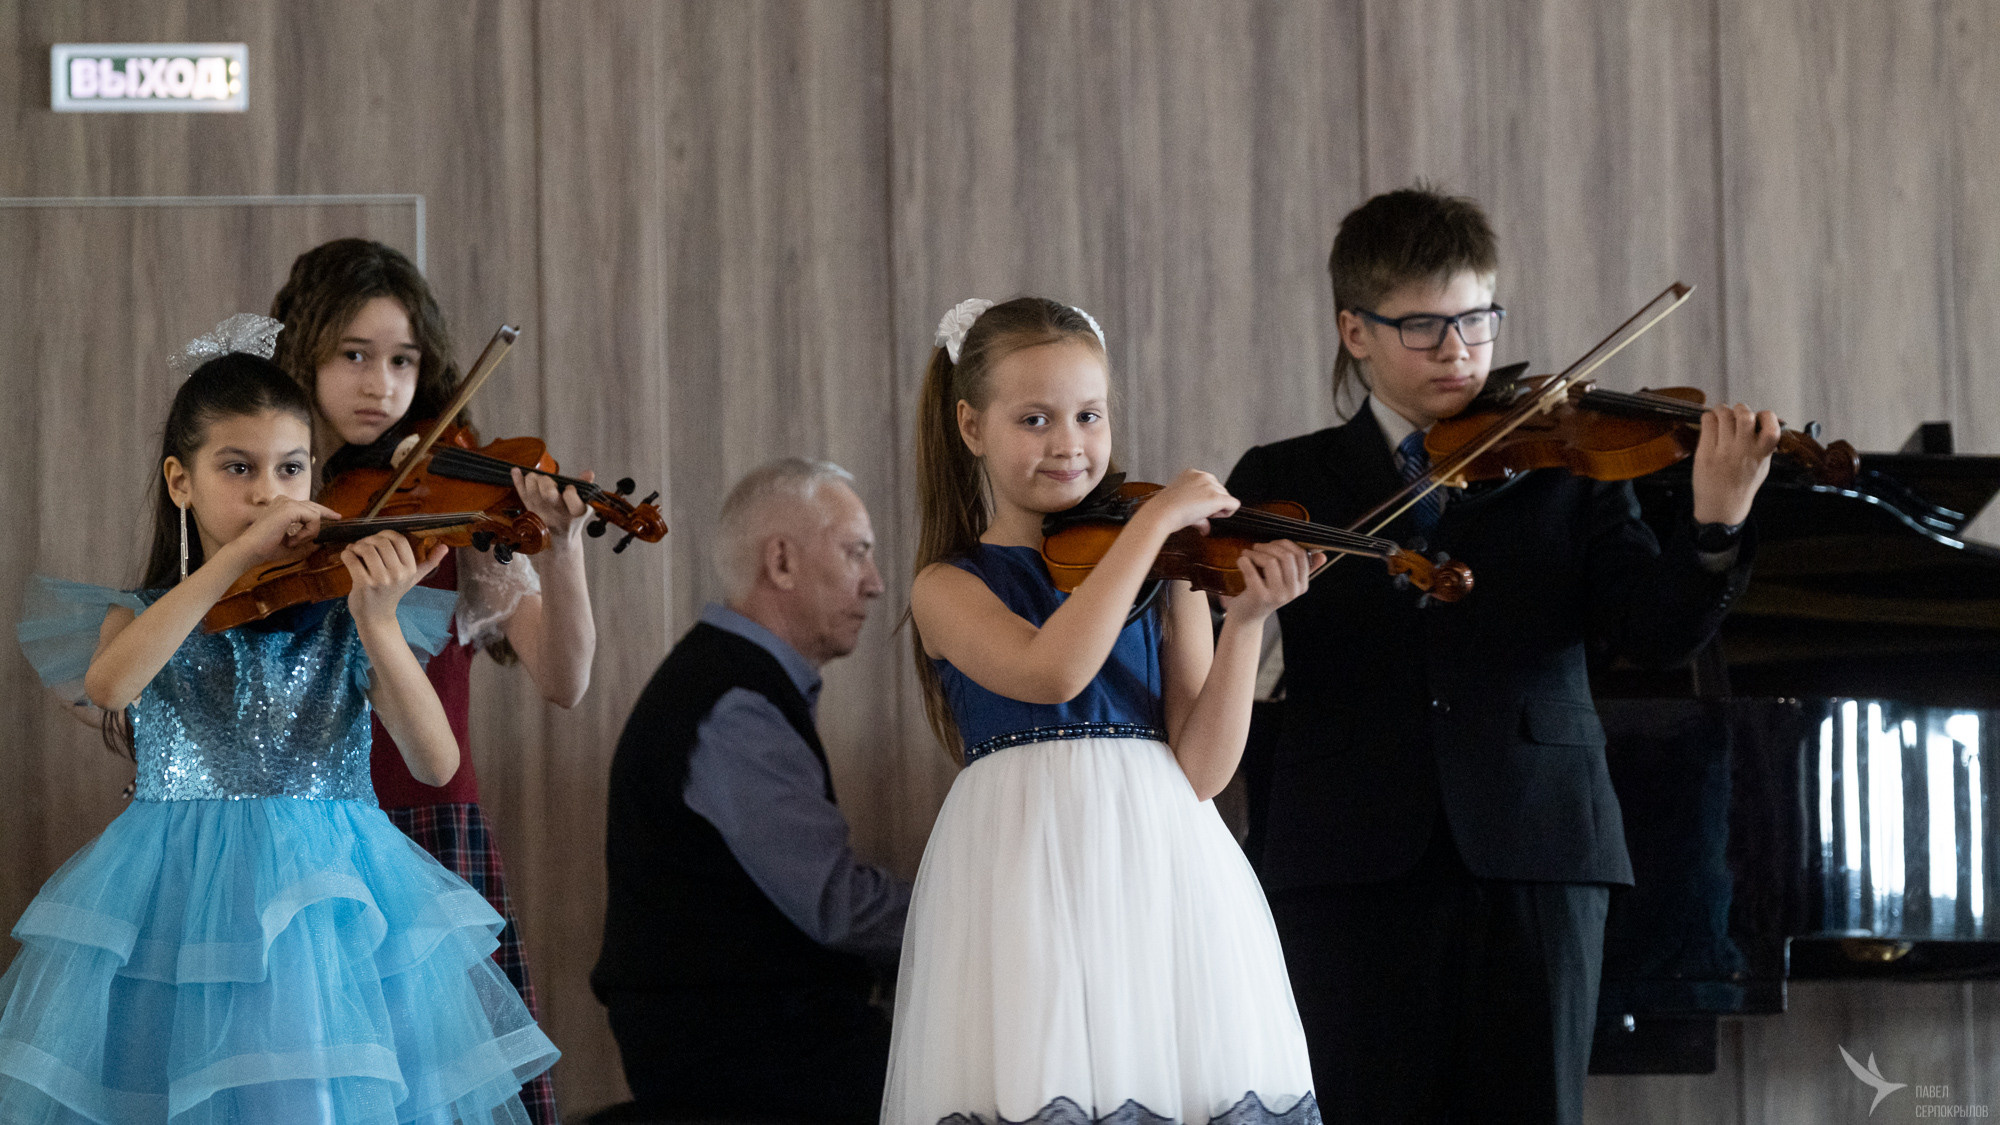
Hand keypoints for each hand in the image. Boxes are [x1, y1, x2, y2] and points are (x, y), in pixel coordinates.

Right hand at [222, 497, 342, 569]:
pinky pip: (313, 519)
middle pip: (314, 507)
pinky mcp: (289, 508)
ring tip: (292, 542)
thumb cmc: (266, 549)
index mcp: (282, 505)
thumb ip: (305, 542)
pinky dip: (307, 533)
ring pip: (315, 515)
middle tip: (335, 520)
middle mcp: (284, 500)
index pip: (309, 506)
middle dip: (324, 518)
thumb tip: (320, 544)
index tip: (337, 516)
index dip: (324, 511)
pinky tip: (291, 540)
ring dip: (308, 533)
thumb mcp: (291, 545)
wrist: (249, 550)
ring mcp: (287, 502)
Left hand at [342, 531, 447, 624]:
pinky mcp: (364, 584)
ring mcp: (381, 580)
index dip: (384, 535)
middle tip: (362, 546)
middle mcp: (398, 574)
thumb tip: (445, 547)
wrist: (376, 617)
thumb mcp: (412, 578)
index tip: (376, 541)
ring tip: (354, 551)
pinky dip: (346, 554)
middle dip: (368, 540)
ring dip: (356, 546)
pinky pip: (351, 558)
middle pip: (381, 542)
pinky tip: (347, 557)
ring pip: (365, 548)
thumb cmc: (392, 593)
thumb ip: (429, 562)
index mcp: (410, 569)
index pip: (398, 539)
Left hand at [512, 466, 592, 543]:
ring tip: (538, 479)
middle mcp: (557, 513)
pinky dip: (517, 481)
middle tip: (549, 482)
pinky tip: (515, 471)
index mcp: (575, 513)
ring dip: (534, 479)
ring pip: (533, 491)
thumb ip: (584, 487)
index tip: (570, 489)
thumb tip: (589, 473)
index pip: (572, 498)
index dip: (570, 490)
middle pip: (549, 493)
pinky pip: (521, 494)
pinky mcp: (529, 510)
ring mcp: (541, 513)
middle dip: (547, 482)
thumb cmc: (571, 518)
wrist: (558, 540)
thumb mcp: (583, 506)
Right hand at [1137, 469, 1238, 537]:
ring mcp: (1210, 486)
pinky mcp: (1216, 498)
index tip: (1194, 506)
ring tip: (1199, 514)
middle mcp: (1203, 476)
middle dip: (1212, 504)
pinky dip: (1227, 513)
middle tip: (1196, 512)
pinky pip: (1234, 505)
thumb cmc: (1165, 509)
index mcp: (1192, 473)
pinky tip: (1212, 516)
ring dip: (1217, 509)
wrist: (1161, 513)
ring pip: (1227, 498)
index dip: (1205, 499)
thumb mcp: (1180, 503)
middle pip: (1220, 491)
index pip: (1210, 485)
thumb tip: (1205, 529)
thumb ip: (1196, 511)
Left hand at [1221, 540, 1319, 621]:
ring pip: (1271, 561)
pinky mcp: (1259, 597)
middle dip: (1270, 546)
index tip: (1272, 544)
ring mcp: (1276, 595)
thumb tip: (1322, 555)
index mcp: (1302, 586)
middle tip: (1256, 547)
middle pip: (1287, 556)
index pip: (1301, 555)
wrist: (1247, 618)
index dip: (1285, 544)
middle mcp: (1292, 591)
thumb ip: (1302, 568)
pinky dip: (1244, 561)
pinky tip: (1241, 560)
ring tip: (1247, 553)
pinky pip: (1251, 571)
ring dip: (1256, 553)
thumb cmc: (1265, 594)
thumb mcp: (1285, 583)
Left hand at [1690, 403, 1780, 524]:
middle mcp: (1743, 450)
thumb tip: (1768, 423)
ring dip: (1722, 410)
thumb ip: (1765, 446)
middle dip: (1741, 409)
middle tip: (1736, 414)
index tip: (1759, 418)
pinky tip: (1711, 423)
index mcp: (1761, 454)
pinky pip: (1707, 422)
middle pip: (1745, 416)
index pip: (1771, 427)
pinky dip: (1709, 417)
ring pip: (1724, 415)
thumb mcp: (1762, 467)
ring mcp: (1723, 451)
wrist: (1722, 506)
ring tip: (1721, 416)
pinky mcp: (1705, 452)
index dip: (1766, 416)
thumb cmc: (1742, 485)